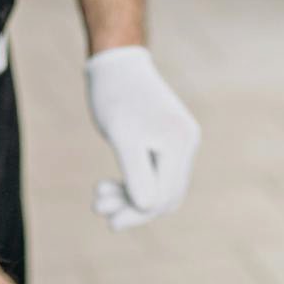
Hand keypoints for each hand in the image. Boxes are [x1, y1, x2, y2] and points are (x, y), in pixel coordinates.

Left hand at [85, 45, 199, 230]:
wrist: (117, 63)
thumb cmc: (115, 97)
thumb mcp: (121, 137)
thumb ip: (136, 172)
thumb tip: (148, 208)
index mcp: (179, 144)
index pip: (164, 197)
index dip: (137, 214)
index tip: (108, 220)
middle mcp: (186, 144)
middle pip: (165, 196)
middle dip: (132, 207)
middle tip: (97, 206)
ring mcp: (179, 143)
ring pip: (159, 187)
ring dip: (129, 197)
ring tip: (97, 195)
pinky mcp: (167, 142)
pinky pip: (155, 175)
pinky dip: (132, 184)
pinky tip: (108, 185)